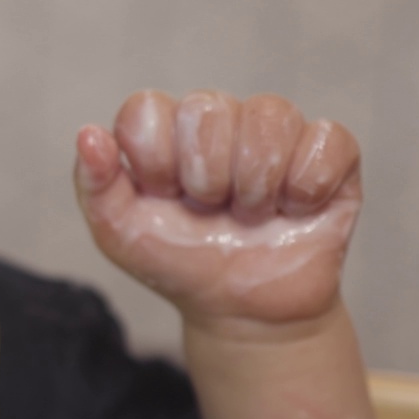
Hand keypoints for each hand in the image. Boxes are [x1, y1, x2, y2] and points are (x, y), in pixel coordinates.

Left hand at [74, 90, 360, 329]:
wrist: (242, 311)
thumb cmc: (177, 263)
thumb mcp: (120, 235)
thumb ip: (95, 186)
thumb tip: (88, 134)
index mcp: (164, 131)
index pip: (147, 108)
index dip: (153, 157)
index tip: (161, 195)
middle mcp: (218, 120)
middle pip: (207, 107)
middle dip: (205, 177)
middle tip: (209, 212)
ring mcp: (274, 132)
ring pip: (270, 115)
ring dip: (255, 184)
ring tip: (250, 216)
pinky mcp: (329, 152)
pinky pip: (327, 139)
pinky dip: (307, 186)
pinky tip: (294, 210)